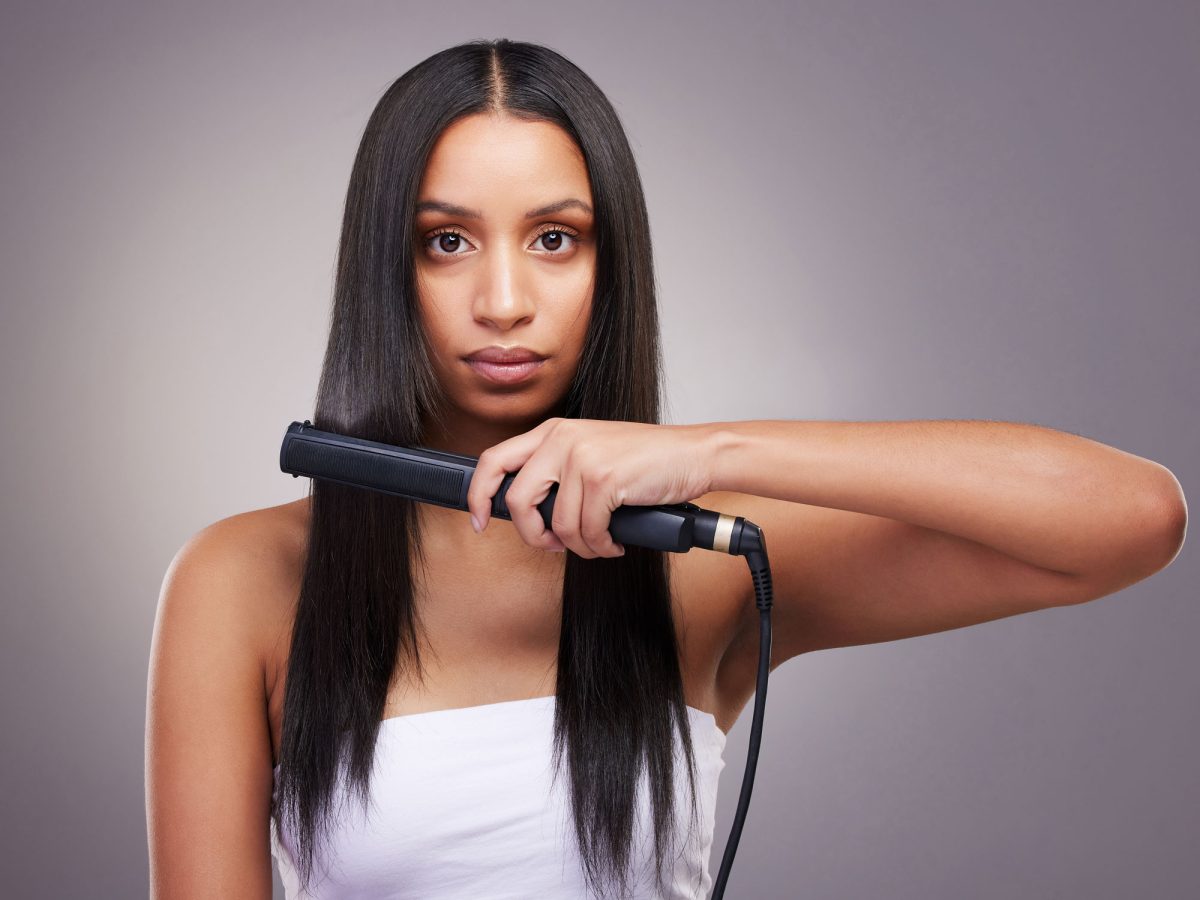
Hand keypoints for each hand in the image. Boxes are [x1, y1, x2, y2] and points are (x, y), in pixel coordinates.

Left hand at [466, 418, 717, 557]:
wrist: (693, 454)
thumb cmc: (646, 461)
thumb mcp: (592, 452)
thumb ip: (558, 471)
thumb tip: (529, 513)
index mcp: (553, 431)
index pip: (494, 460)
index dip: (479, 494)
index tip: (479, 520)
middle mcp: (562, 439)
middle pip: (516, 499)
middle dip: (532, 534)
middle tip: (553, 545)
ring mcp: (582, 457)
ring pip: (558, 524)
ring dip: (580, 546)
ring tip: (600, 542)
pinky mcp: (604, 479)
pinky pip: (587, 531)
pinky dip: (601, 547)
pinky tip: (615, 541)